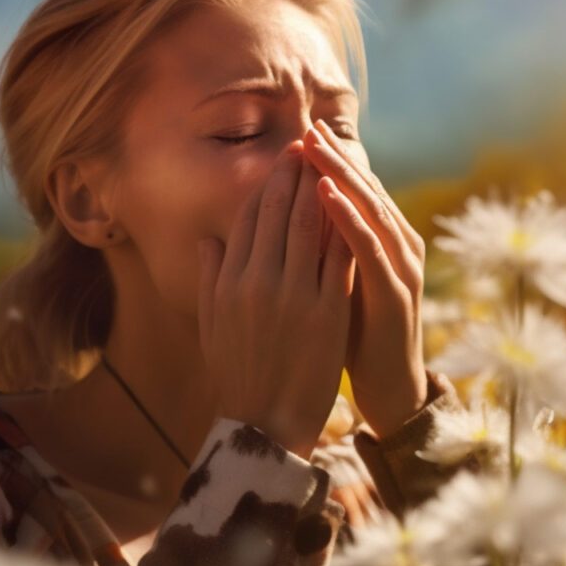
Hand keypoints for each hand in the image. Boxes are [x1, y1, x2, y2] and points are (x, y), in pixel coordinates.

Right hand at [196, 141, 355, 458]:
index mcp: (230, 281)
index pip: (249, 218)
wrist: (264, 422)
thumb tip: (207, 238)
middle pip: (280, 212)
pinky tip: (357, 206)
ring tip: (333, 162)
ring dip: (324, 189)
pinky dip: (347, 227)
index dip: (266, 185)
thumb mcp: (212, 323)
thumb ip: (210, 277)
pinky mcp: (328, 312)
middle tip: (310, 143)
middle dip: (296, 173)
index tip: (283, 160)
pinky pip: (340, 258)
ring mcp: (295, 295)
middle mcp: (258, 281)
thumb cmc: (237, 373)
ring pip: (312, 227)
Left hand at [301, 119, 428, 438]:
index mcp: (382, 244)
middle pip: (365, 191)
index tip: (297, 138)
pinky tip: (326, 195)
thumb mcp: (333, 285)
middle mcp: (398, 246)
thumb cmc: (356, 337)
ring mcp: (401, 268)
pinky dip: (348, 218)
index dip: (327, 164)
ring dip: (342, 176)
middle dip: (334, 159)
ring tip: (314, 148)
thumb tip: (286, 219)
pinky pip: (369, 247)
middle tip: (307, 128)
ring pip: (371, 209)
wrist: (389, 387)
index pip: (354, 192)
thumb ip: (319, 251)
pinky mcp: (396, 292)